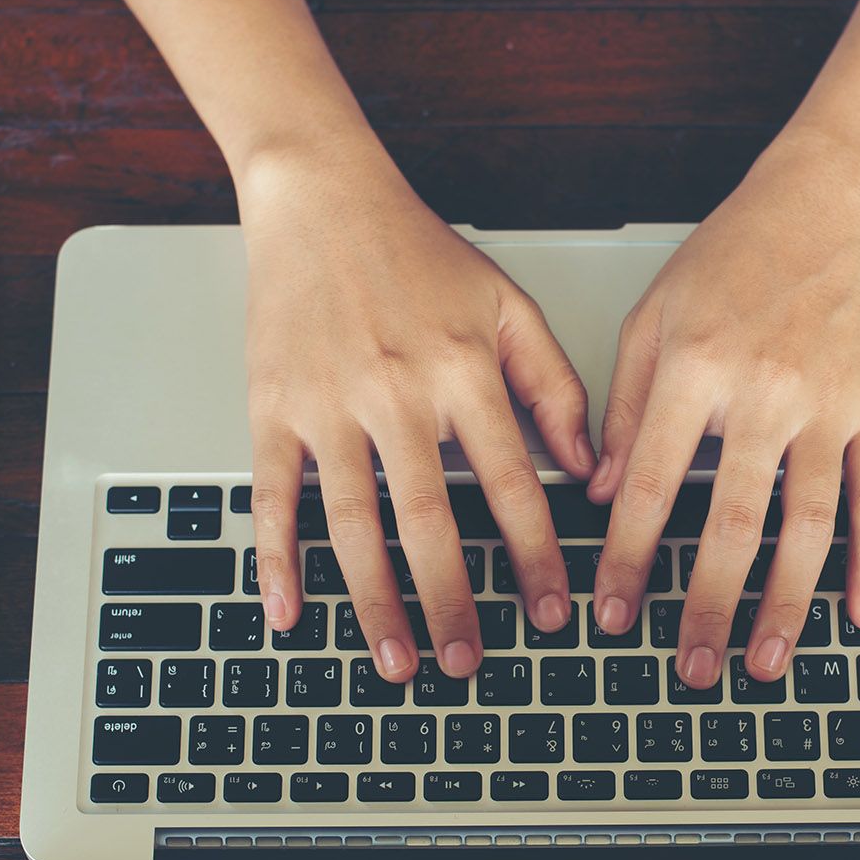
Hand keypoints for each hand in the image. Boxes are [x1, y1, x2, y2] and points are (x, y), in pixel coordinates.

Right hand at [241, 149, 594, 681]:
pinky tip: (289, 611)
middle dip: (453, 601)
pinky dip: (276, 559)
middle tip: (468, 663)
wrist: (319, 197)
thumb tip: (588, 466)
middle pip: (429, 521)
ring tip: (397, 658)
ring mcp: (328, 406)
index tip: (551, 611)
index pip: (510, 484)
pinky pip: (274, 496)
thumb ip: (553, 385)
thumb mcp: (508, 305)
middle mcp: (396, 393)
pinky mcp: (272, 408)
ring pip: (353, 524)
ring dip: (375, 601)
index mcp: (462, 371)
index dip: (535, 555)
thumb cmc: (416, 250)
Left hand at [588, 134, 859, 687]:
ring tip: (765, 660)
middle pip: (731, 520)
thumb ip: (624, 407)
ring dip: (787, 601)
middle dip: (706, 604)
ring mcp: (829, 401)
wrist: (832, 199)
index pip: (652, 484)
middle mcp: (763, 389)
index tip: (612, 612)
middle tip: (691, 668)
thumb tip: (599, 493)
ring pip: (807, 522)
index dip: (628, 556)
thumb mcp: (652, 317)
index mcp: (694, 366)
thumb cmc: (735, 254)